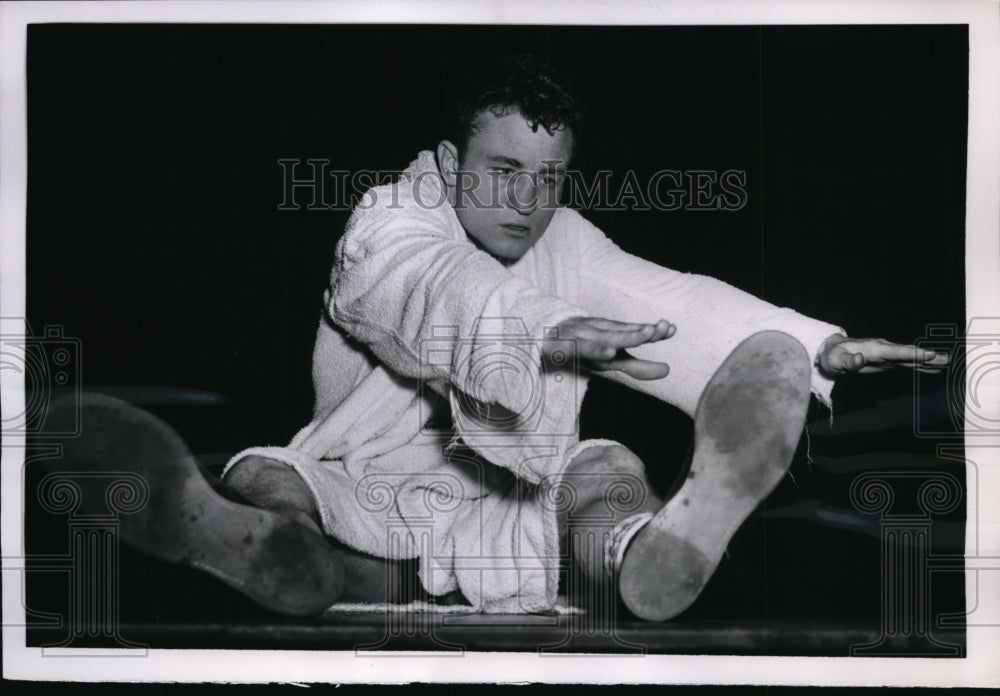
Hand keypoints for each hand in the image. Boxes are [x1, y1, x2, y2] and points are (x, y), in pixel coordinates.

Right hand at [544, 316, 674, 379]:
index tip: (671, 329)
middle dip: (638, 332)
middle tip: (657, 330)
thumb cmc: (582, 348)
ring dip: (621, 337)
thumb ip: (638, 366)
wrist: (542, 339)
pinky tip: (609, 352)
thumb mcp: (610, 360)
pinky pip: (579, 349)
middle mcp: (597, 333)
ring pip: (602, 338)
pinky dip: (594, 349)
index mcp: (609, 335)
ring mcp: (580, 339)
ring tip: (642, 336)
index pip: (633, 332)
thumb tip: (668, 370)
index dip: (652, 332)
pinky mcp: (563, 348)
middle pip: (620, 333)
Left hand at [816, 334, 949, 376]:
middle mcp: (883, 349)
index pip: (895, 351)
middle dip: (927, 355)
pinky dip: (921, 365)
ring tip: (947, 361)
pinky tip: (934, 368)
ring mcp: (887, 355)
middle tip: (946, 358)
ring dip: (928, 360)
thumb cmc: (833, 357)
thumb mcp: (835, 360)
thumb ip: (847, 361)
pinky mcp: (888, 361)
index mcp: (873, 348)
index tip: (929, 353)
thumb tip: (859, 359)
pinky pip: (907, 362)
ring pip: (910, 357)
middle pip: (908, 353)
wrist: (834, 351)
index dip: (912, 353)